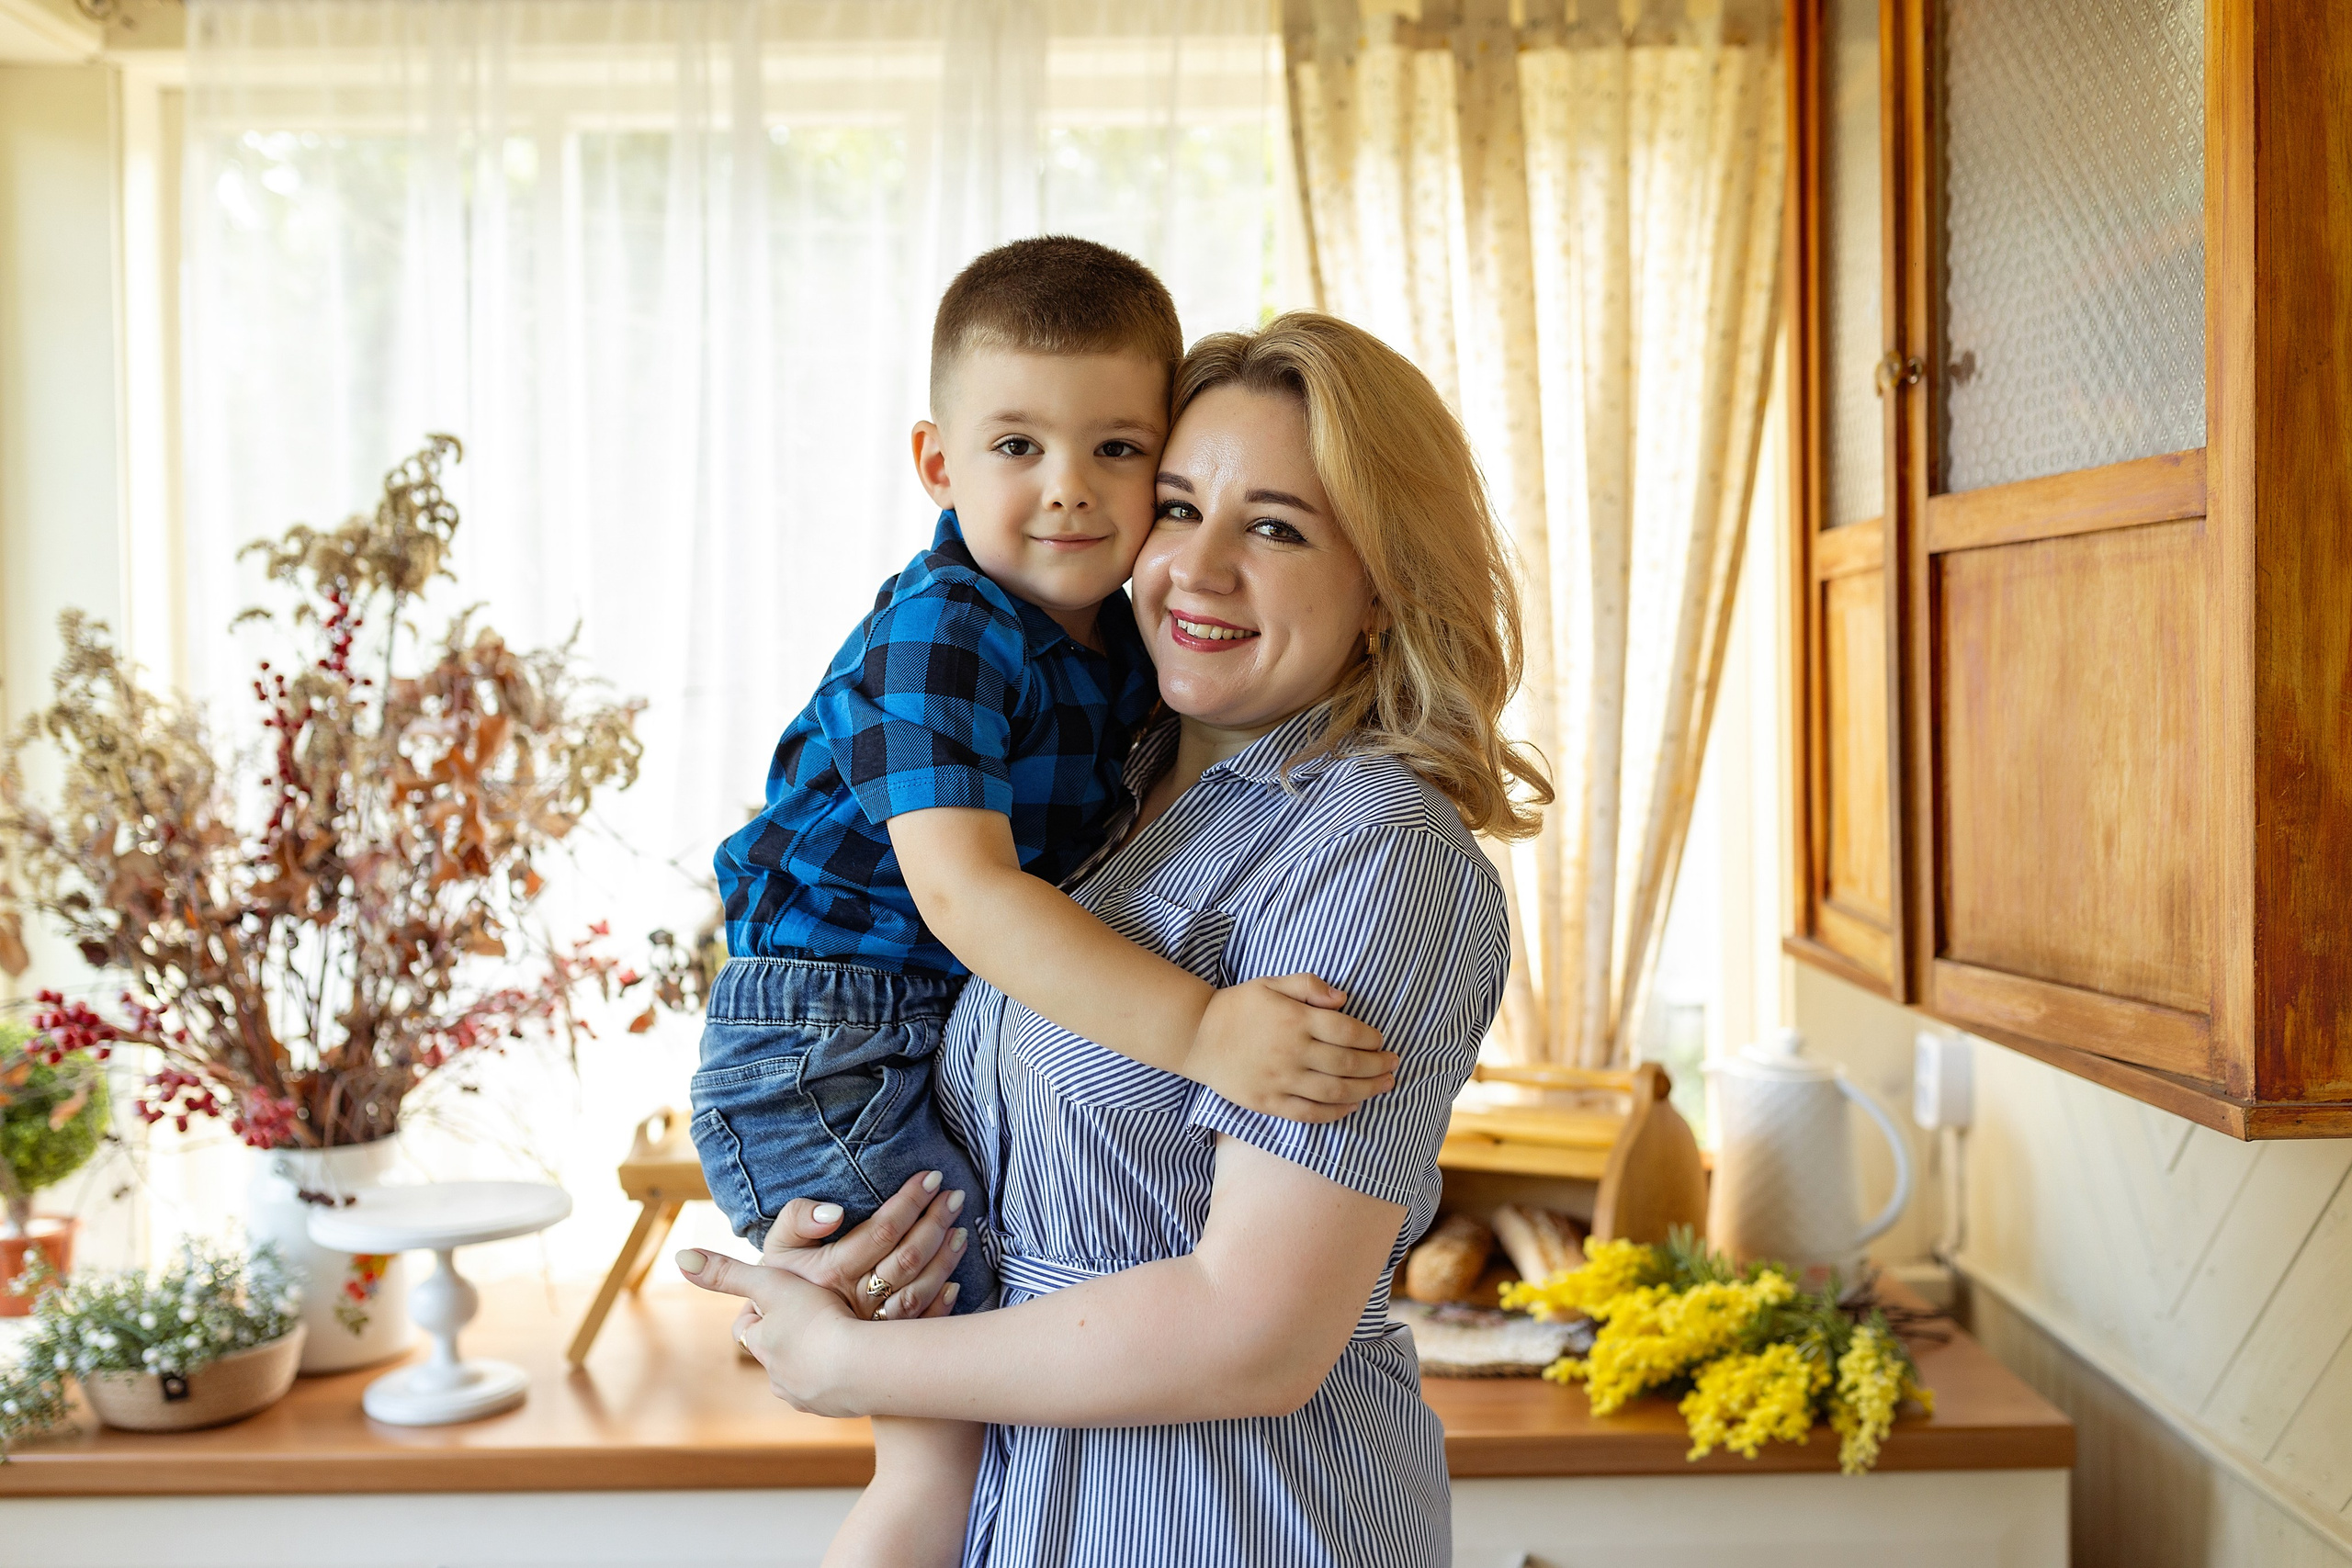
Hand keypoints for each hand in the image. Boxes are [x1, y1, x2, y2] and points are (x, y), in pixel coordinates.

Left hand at [675, 1245, 866, 1414]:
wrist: (863, 1366)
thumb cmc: (817, 1320)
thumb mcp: (772, 1284)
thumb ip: (730, 1272)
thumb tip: (681, 1256)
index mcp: (763, 1345)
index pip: (746, 1327)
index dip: (758, 1310)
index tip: (776, 1295)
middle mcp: (778, 1377)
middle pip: (774, 1353)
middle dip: (786, 1336)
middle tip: (811, 1314)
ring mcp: (806, 1396)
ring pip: (802, 1373)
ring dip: (812, 1358)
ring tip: (838, 1337)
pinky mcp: (835, 1408)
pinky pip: (832, 1390)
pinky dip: (838, 1376)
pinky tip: (857, 1359)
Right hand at [749, 1169, 971, 1321]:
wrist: (777, 1336)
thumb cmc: (779, 1283)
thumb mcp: (777, 1246)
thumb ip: (797, 1219)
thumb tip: (835, 1212)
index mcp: (831, 1271)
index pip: (882, 1230)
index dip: (910, 1202)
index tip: (931, 1178)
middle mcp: (854, 1300)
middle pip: (907, 1257)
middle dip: (935, 1222)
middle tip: (956, 1196)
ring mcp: (870, 1327)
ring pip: (918, 1290)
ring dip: (944, 1259)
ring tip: (961, 1229)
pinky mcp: (880, 1347)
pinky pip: (917, 1326)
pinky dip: (940, 1305)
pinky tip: (955, 1283)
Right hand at [1185, 975, 1396, 1122]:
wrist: (1196, 1036)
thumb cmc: (1237, 1006)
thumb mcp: (1271, 983)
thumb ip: (1309, 986)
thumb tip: (1344, 999)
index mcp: (1295, 1020)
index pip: (1347, 1031)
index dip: (1371, 1038)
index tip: (1381, 1040)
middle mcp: (1292, 1052)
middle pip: (1348, 1063)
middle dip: (1377, 1065)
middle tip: (1393, 1064)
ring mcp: (1281, 1080)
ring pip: (1335, 1091)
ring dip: (1366, 1090)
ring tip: (1384, 1085)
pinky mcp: (1269, 1102)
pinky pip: (1310, 1113)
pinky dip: (1335, 1112)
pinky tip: (1352, 1107)